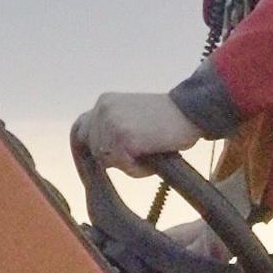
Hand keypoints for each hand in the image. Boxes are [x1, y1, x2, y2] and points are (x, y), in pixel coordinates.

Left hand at [77, 91, 203, 163]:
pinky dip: (139, 169)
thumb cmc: (170, 120)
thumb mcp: (133, 117)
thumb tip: (101, 155)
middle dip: (112, 158)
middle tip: (137, 158)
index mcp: (105, 103)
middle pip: (92, 149)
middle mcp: (102, 109)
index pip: (80, 130)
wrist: (192, 111)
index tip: (90, 166)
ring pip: (107, 160)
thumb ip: (113, 128)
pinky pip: (123, 165)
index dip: (82, 151)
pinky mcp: (122, 137)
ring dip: (129, 164)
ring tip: (151, 152)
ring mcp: (110, 123)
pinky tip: (154, 155)